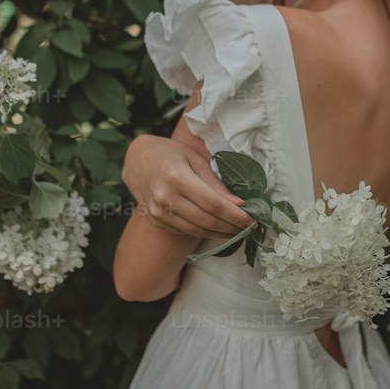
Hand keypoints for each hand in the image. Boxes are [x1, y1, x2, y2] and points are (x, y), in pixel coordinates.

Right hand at [122, 135, 254, 240]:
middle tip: (249, 228)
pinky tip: (218, 229)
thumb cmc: (170, 154)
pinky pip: (185, 231)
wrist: (137, 160)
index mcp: (177, 177)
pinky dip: (204, 232)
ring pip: (197, 230)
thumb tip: (239, 204)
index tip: (252, 219)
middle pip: (206, 221)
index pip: (213, 204)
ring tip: (237, 231)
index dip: (235, 215)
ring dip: (221, 234)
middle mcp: (165, 197)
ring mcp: (158, 212)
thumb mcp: (195, 160)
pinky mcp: (156, 221)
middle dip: (232, 227)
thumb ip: (215, 183)